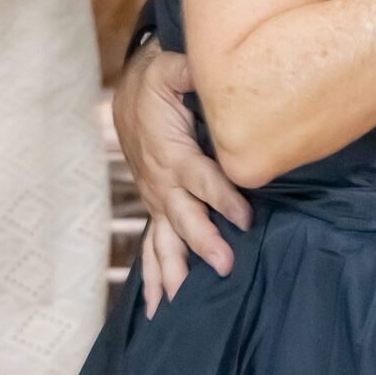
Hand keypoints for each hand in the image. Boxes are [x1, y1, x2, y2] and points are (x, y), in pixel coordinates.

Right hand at [113, 46, 251, 317]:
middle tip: (225, 266)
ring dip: (174, 271)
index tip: (245, 217)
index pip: (202, 179)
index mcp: (173, 154)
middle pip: (185, 218)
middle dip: (204, 243)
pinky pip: (152, 248)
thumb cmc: (156, 82)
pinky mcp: (157, 208)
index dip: (223, 198)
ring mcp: (158, 200)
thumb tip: (206, 67)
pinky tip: (157, 307)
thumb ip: (189, 71)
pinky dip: (153, 278)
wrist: (130, 93)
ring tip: (180, 303)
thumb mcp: (170, 69)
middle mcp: (163, 183)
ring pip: (165, 242)